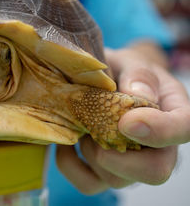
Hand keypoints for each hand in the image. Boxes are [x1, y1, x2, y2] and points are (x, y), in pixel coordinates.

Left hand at [56, 43, 188, 193]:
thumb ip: (139, 75)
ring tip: (81, 124)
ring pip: (116, 180)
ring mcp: (130, 165)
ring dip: (91, 153)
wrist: (103, 79)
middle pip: (156, 171)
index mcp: (172, 111)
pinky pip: (87, 183)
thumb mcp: (131, 62)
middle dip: (119, 155)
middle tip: (95, 126)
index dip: (161, 131)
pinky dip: (69, 164)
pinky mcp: (103, 173)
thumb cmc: (122, 70)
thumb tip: (139, 96)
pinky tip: (67, 140)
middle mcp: (157, 146)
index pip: (185, 128)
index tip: (127, 122)